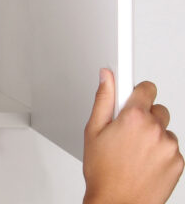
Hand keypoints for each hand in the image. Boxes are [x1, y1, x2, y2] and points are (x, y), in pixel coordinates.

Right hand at [83, 68, 183, 203]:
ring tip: (134, 151)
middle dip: (143, 115)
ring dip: (152, 135)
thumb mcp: (93, 131)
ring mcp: (170, 146)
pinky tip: (144, 162)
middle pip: (156, 109)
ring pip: (164, 129)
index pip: (145, 87)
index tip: (134, 85)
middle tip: (126, 131)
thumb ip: (102, 99)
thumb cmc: (103, 171)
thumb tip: (107, 76)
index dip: (137, 89)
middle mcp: (155, 129)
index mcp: (133, 118)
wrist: (119, 203)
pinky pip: (171, 148)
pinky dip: (161, 152)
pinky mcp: (179, 162)